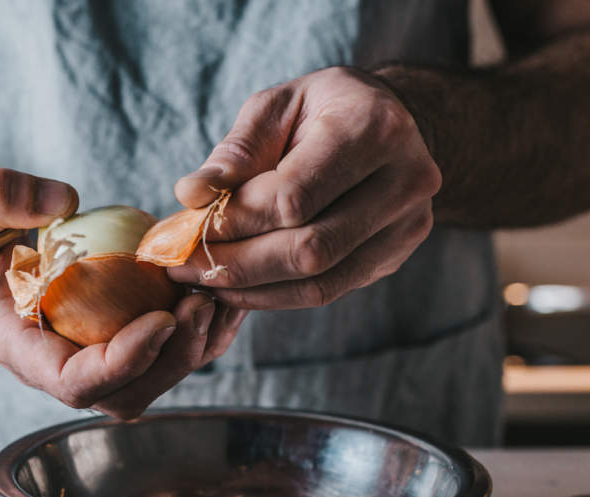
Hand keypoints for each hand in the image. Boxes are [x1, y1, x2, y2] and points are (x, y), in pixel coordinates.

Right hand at [0, 168, 246, 418]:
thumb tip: (64, 201)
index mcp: (18, 348)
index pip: (74, 382)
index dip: (122, 362)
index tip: (161, 318)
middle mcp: (57, 365)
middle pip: (125, 393)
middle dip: (171, 359)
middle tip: (201, 302)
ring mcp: (86, 357)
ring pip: (150, 381)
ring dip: (193, 348)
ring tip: (218, 295)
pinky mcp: (111, 340)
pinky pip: (161, 353)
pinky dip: (196, 332)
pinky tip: (217, 292)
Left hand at [172, 67, 440, 308]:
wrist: (390, 124)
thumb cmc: (320, 110)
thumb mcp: (276, 107)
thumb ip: (235, 151)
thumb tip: (190, 195)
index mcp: (373, 128)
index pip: (293, 197)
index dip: (235, 221)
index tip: (187, 229)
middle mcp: (405, 180)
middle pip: (309, 248)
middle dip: (237, 263)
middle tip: (183, 266)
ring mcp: (407, 225)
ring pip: (319, 281)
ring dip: (251, 289)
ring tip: (202, 279)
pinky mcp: (395, 256)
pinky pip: (328, 292)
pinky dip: (274, 296)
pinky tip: (236, 288)